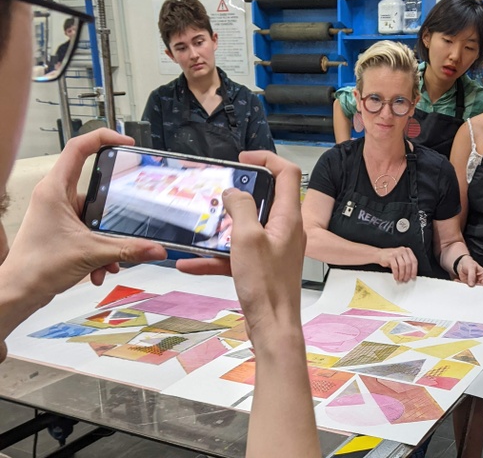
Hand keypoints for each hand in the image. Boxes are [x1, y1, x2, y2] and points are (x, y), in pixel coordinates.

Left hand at [2, 130, 166, 304]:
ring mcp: (58, 213)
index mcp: (55, 189)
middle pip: (96, 189)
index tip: (126, 143)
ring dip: (108, 240)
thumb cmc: (36, 266)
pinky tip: (100, 268)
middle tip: (129, 219)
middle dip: (115, 214)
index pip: (79, 148)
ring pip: (96, 217)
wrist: (19, 292)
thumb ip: (128, 249)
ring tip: (109, 260)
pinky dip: (100, 250)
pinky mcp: (62, 230)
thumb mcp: (91, 253)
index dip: (104, 138)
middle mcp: (55, 197)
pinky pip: (91, 232)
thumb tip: (156, 248)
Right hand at [179, 151, 305, 344]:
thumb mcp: (248, 239)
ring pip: (247, 227)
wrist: (273, 328)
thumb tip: (234, 192)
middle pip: (266, 198)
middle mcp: (286, 230)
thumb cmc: (266, 286)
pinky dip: (216, 256)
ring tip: (200, 225)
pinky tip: (190, 263)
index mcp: (289, 217)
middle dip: (239, 193)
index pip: (287, 174)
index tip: (242, 159)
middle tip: (217, 190)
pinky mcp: (263, 267)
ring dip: (223, 226)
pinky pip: (237, 254)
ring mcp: (275, 249)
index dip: (266, 159)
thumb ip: (242, 208)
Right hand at [378, 246, 417, 282]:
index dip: (414, 270)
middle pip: (409, 264)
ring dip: (402, 275)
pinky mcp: (390, 256)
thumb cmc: (390, 257)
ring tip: (400, 279)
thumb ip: (406, 264)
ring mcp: (396, 253)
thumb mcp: (400, 258)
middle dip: (408, 274)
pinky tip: (396, 277)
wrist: (379, 254)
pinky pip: (395, 267)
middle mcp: (402, 250)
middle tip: (406, 279)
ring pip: (402, 266)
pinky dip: (396, 274)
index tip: (413, 276)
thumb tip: (410, 274)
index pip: (414, 261)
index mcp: (407, 251)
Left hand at [455, 255, 482, 286]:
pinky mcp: (469, 286)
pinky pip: (466, 289)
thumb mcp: (471, 267)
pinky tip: (459, 281)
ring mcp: (475, 284)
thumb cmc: (468, 263)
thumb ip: (472, 276)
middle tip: (466, 285)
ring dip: (465, 287)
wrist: (461, 264)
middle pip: (478, 289)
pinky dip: (461, 286)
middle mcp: (481, 281)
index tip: (472, 286)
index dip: (479, 287)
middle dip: (471, 288)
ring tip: (461, 281)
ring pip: (472, 290)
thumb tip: (471, 284)